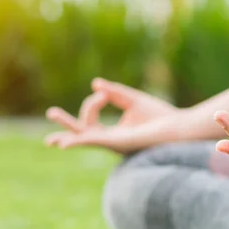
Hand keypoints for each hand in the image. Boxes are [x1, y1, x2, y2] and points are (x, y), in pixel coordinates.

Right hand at [45, 78, 178, 153]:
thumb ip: (114, 92)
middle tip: (50, 115)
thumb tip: (95, 84)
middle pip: (82, 133)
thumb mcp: (132, 100)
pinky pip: (95, 142)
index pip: (91, 116)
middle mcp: (111, 140)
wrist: (178, 126)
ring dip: (68, 136)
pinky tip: (65, 143)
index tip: (105, 93)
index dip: (92, 101)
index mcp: (114, 132)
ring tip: (51, 140)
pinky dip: (79, 142)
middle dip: (66, 127)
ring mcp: (114, 144)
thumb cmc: (160, 116)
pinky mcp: (119, 144)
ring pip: (85, 140)